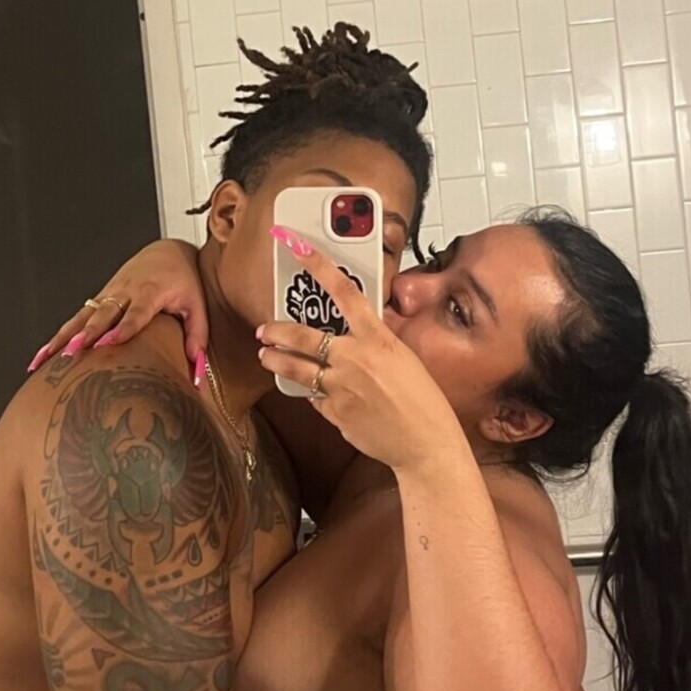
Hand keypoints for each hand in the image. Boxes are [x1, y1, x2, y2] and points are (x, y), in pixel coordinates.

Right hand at [28, 239, 208, 382]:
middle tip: (73, 353)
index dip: (123, 328)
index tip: (110, 343)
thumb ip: (197, 337)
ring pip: (81, 318)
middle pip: (102, 315)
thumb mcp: (197, 306)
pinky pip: (75, 320)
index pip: (136, 313)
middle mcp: (124, 291)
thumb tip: (196, 373)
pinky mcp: (98, 301)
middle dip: (86, 334)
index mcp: (150, 291)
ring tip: (44, 360)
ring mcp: (108, 295)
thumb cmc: (184, 281)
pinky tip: (41, 358)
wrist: (167, 252)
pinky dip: (58, 338)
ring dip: (62, 339)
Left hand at [256, 238, 465, 473]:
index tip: (298, 247)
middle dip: (277, 330)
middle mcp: (355, 359)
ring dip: (276, 360)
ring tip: (266, 356)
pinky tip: (318, 394)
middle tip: (265, 329)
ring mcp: (341, 387)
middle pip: (303, 335)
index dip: (319, 265)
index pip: (344, 291)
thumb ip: (375, 344)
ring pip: (296, 369)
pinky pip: (315, 399)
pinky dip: (315, 395)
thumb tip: (357, 335)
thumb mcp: (404, 358)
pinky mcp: (334, 413)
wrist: (425, 443)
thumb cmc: (423, 402)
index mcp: (378, 339)